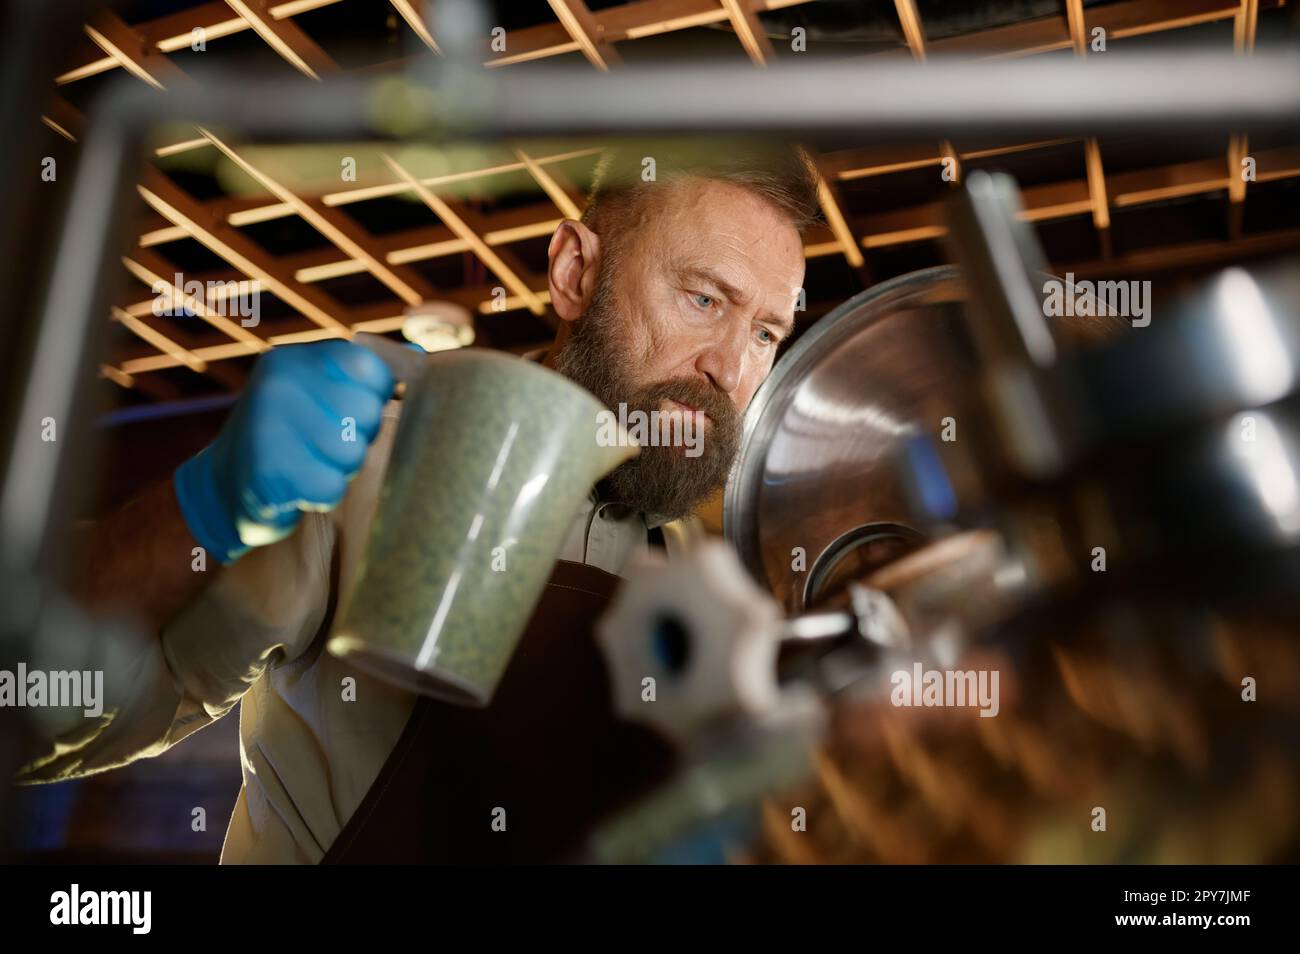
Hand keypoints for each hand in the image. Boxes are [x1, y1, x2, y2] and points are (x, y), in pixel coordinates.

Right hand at [173, 340, 393, 563]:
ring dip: (339, 469)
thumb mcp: (320, 392)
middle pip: (368, 415)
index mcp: (297, 358)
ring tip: (307, 464)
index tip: (344, 413)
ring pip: (352, 453)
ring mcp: (267, 426)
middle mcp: (278, 383)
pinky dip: (321, 494)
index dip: (373, 402)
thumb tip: (420, 359)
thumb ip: (366, 376)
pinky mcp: (266, 472)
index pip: (374, 373)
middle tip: (320, 444)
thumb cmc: (294, 437)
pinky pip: (330, 487)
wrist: (224, 486)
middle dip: (356, 439)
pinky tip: (295, 486)